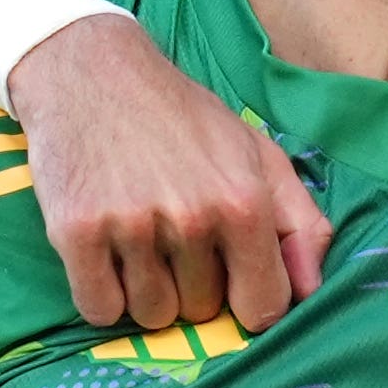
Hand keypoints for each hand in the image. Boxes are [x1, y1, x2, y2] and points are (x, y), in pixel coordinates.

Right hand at [12, 15, 327, 332]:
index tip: (230, 276)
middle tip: (172, 234)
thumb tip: (311, 290)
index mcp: (243, 201)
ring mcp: (131, 226)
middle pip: (201, 312)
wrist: (90, 71)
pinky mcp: (76, 232)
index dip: (249, 298)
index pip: (264, 307)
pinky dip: (102, 294)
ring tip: (139, 239)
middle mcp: (191, 218)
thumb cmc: (181, 117)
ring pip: (151, 315)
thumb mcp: (256, 153)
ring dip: (145, 292)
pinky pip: (99, 309)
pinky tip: (106, 252)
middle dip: (191, 285)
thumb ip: (299, 222)